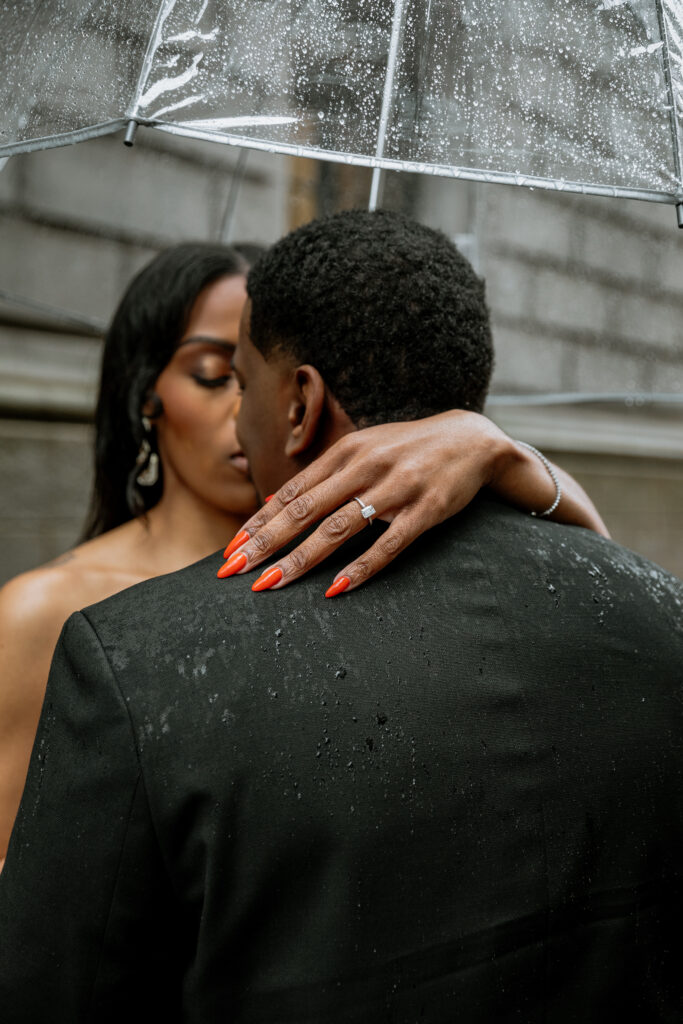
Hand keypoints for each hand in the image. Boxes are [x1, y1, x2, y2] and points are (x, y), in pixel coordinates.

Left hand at [217, 411, 515, 594]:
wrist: (470, 439)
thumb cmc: (407, 449)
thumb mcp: (363, 450)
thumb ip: (324, 476)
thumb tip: (276, 504)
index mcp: (345, 452)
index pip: (292, 492)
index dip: (259, 522)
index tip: (232, 549)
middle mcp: (365, 466)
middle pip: (305, 510)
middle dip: (266, 542)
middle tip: (234, 570)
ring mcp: (395, 488)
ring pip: (338, 529)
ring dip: (301, 559)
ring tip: (272, 583)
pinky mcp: (425, 510)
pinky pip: (388, 544)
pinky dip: (360, 567)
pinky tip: (336, 587)